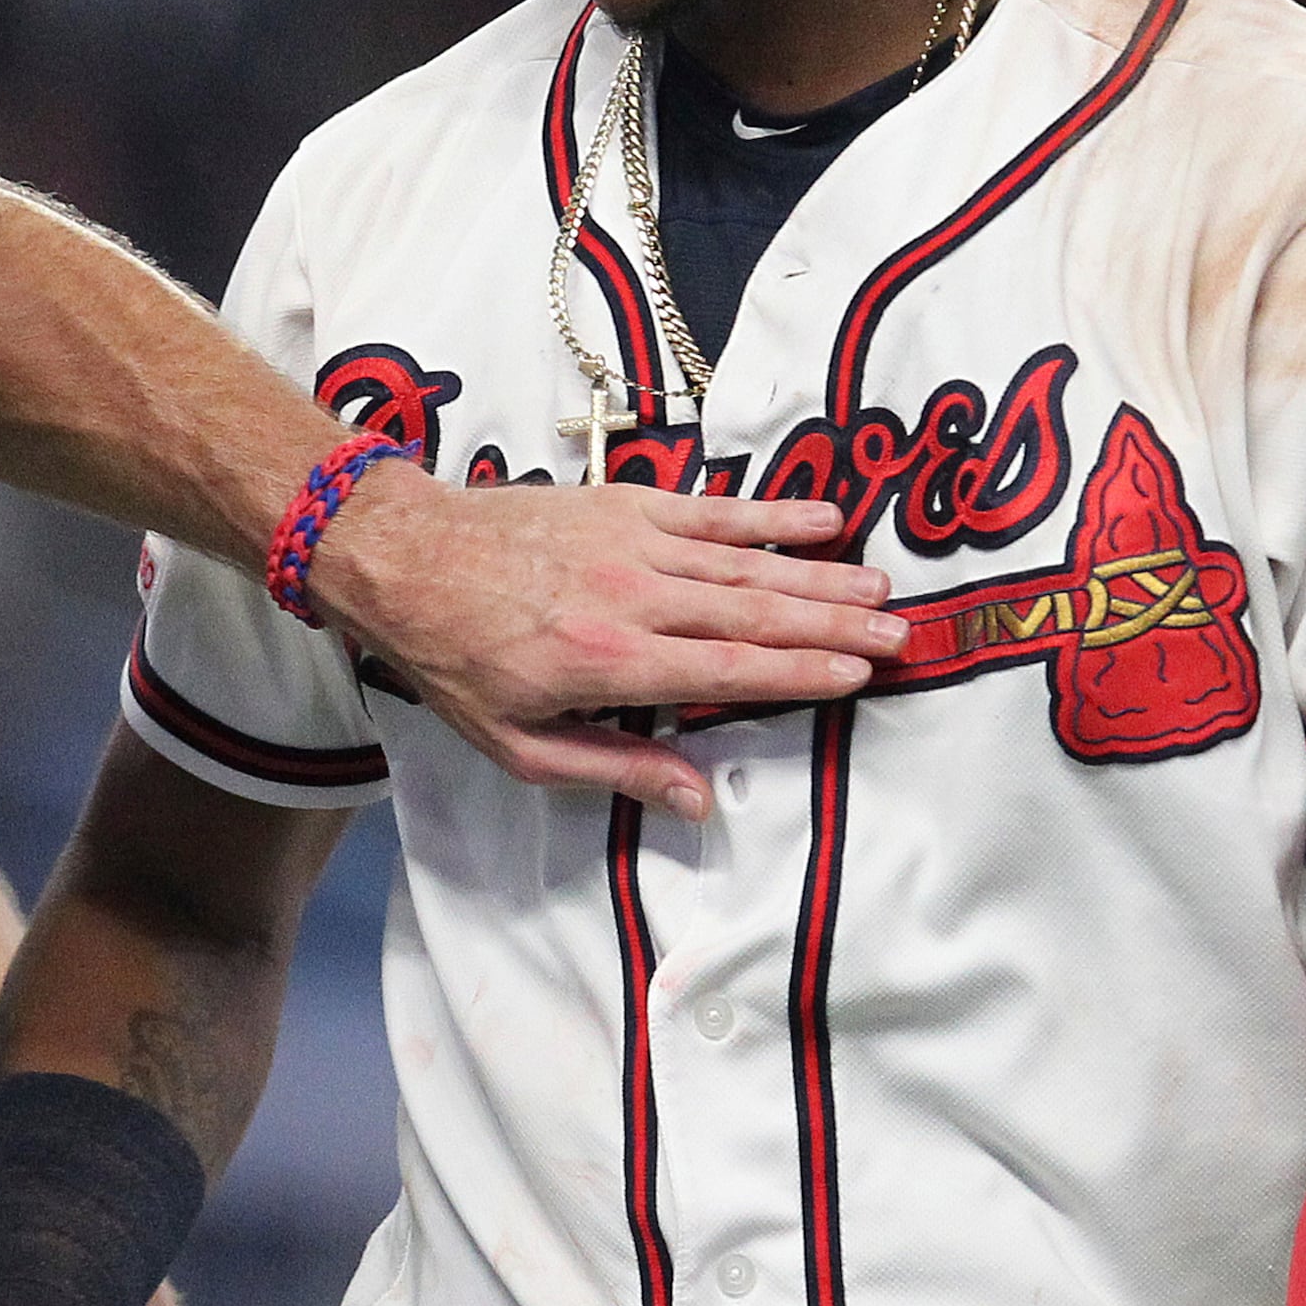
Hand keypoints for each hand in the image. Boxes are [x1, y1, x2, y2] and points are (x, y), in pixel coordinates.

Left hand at [303, 472, 904, 815]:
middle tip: (898, 636)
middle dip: (833, 627)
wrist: (406, 557)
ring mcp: (633, 543)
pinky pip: (715, 510)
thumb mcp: (520, 746)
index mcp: (610, 662)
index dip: (800, 674)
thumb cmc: (457, 659)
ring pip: (746, 562)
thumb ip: (616, 769)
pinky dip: (771, 514)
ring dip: (818, 574)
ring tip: (879, 587)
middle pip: (754, 614)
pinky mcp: (626, 504)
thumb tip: (695, 800)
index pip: (728, 672)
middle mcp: (633, 596)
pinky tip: (822, 519)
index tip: (858, 676)